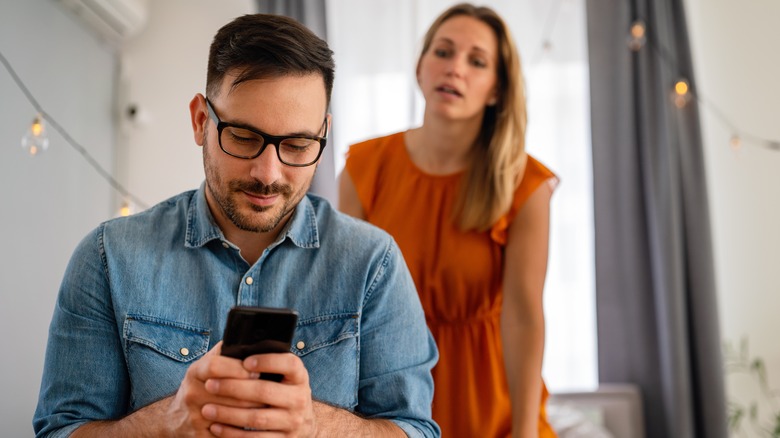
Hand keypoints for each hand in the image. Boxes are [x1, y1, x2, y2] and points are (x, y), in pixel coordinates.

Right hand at [165, 342, 262, 436]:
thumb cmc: (199, 387)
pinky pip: (226, 434)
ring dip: (253, 411)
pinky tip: (255, 427)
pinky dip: (242, 431)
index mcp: (194, 372)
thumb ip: (223, 353)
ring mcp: (194, 416)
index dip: (238, 368)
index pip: (215, 365)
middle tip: (271, 392)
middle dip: (253, 392)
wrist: (176, 420)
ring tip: (269, 407)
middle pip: (228, 392)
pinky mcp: (199, 436)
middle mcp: (191, 394)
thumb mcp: (204, 367)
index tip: (257, 372)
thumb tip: (248, 338)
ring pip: (231, 414)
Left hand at [200, 348, 315, 436]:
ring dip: (228, 414)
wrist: (304, 424)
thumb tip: (237, 349)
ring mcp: (293, 421)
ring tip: (207, 409)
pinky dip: (233, 433)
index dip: (268, 361)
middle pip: (265, 391)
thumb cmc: (285, 392)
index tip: (246, 361)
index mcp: (300, 377)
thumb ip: (268, 364)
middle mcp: (300, 398)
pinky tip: (217, 427)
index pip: (289, 364)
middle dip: (233, 388)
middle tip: (209, 385)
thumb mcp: (286, 376)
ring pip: (256, 418)